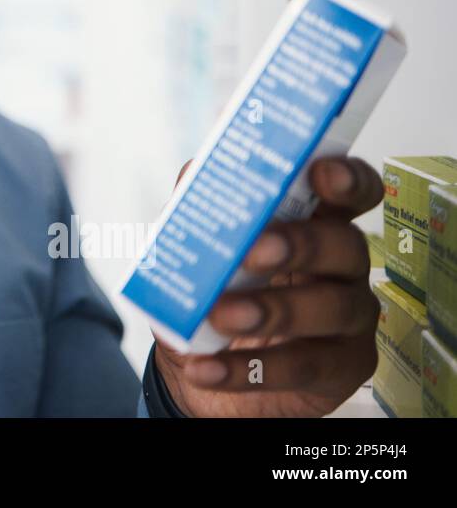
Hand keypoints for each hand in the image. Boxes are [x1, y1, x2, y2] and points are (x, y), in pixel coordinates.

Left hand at [153, 156, 380, 416]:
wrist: (199, 363)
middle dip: (302, 245)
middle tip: (253, 252)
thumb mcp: (196, 249)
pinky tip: (206, 368)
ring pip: (332, 309)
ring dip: (275, 310)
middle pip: (346, 245)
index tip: (321, 173)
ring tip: (221, 316)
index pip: (349, 192)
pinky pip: (304, 368)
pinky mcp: (342, 369)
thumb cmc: (212, 292)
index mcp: (314, 223)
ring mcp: (349, 319)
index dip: (345, 178)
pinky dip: (249, 370)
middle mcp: (342, 267)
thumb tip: (195, 176)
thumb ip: (198, 210)